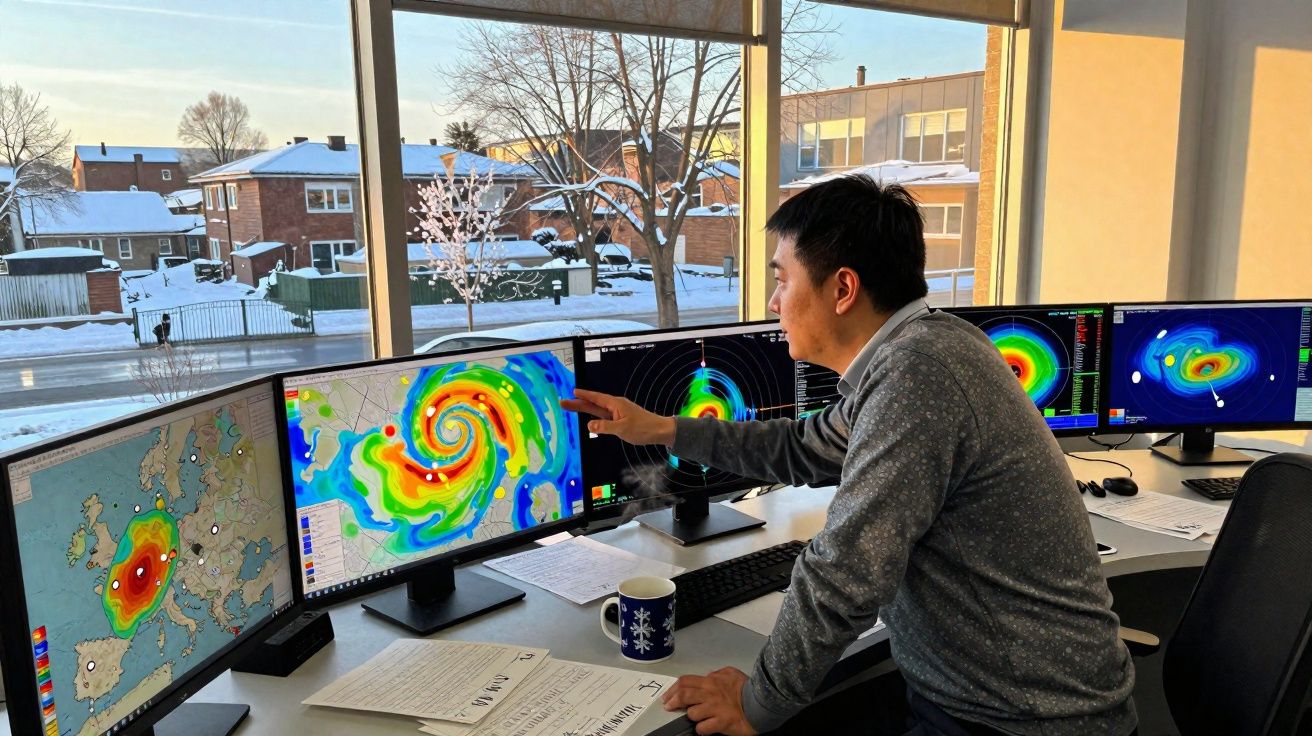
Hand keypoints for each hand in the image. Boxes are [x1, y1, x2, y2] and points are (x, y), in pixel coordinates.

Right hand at [560, 388, 676, 446]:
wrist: (659, 431)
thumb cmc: (644, 428)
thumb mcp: (622, 428)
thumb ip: (605, 427)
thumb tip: (589, 425)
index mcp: (616, 404)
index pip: (596, 398)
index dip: (583, 396)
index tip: (572, 392)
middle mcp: (616, 406)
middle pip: (593, 404)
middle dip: (578, 403)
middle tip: (563, 402)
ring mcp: (618, 413)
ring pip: (598, 410)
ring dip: (585, 409)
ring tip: (572, 408)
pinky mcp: (621, 419)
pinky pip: (604, 416)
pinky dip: (594, 416)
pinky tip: (590, 419)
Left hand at [661, 667, 755, 735]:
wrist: (761, 702)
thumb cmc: (746, 688)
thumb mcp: (731, 673)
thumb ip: (716, 674)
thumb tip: (707, 677)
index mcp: (711, 681)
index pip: (685, 681)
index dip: (673, 689)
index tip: (667, 696)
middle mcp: (710, 694)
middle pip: (684, 696)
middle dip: (673, 702)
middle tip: (669, 707)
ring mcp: (715, 709)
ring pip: (692, 713)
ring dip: (691, 716)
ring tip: (696, 717)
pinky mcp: (721, 723)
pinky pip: (703, 728)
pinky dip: (701, 729)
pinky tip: (704, 728)